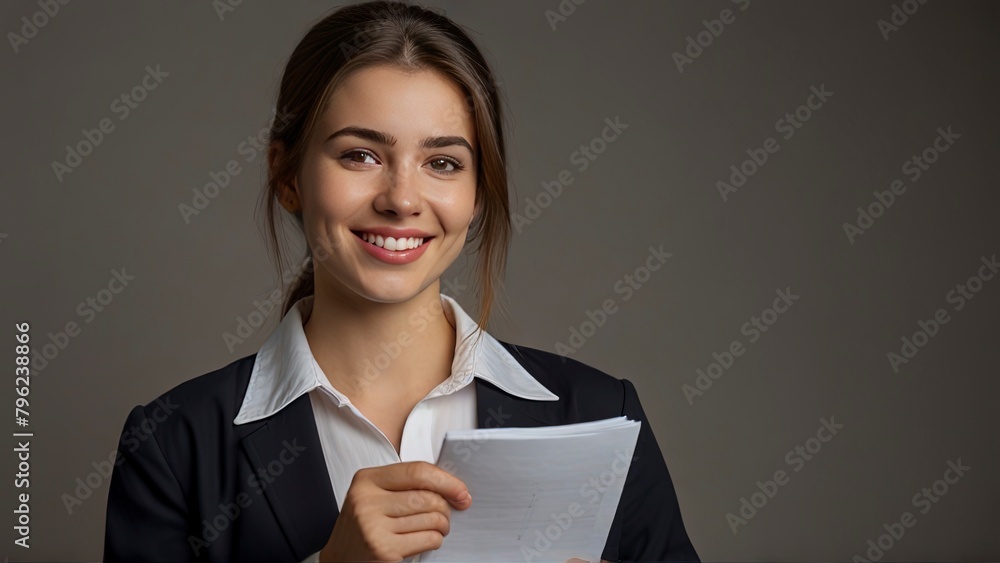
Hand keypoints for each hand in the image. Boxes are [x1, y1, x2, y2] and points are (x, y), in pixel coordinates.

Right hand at [319, 461, 471, 561]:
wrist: (339, 559)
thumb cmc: (363, 527)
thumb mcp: (374, 496)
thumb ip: (404, 486)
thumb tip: (451, 487)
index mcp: (366, 480)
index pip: (417, 471)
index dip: (446, 480)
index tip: (460, 490)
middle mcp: (367, 501)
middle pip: (427, 497)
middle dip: (445, 507)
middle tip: (446, 514)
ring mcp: (374, 526)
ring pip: (431, 519)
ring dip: (442, 525)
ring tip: (434, 527)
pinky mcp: (384, 549)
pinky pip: (428, 539)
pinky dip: (435, 540)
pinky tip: (425, 540)